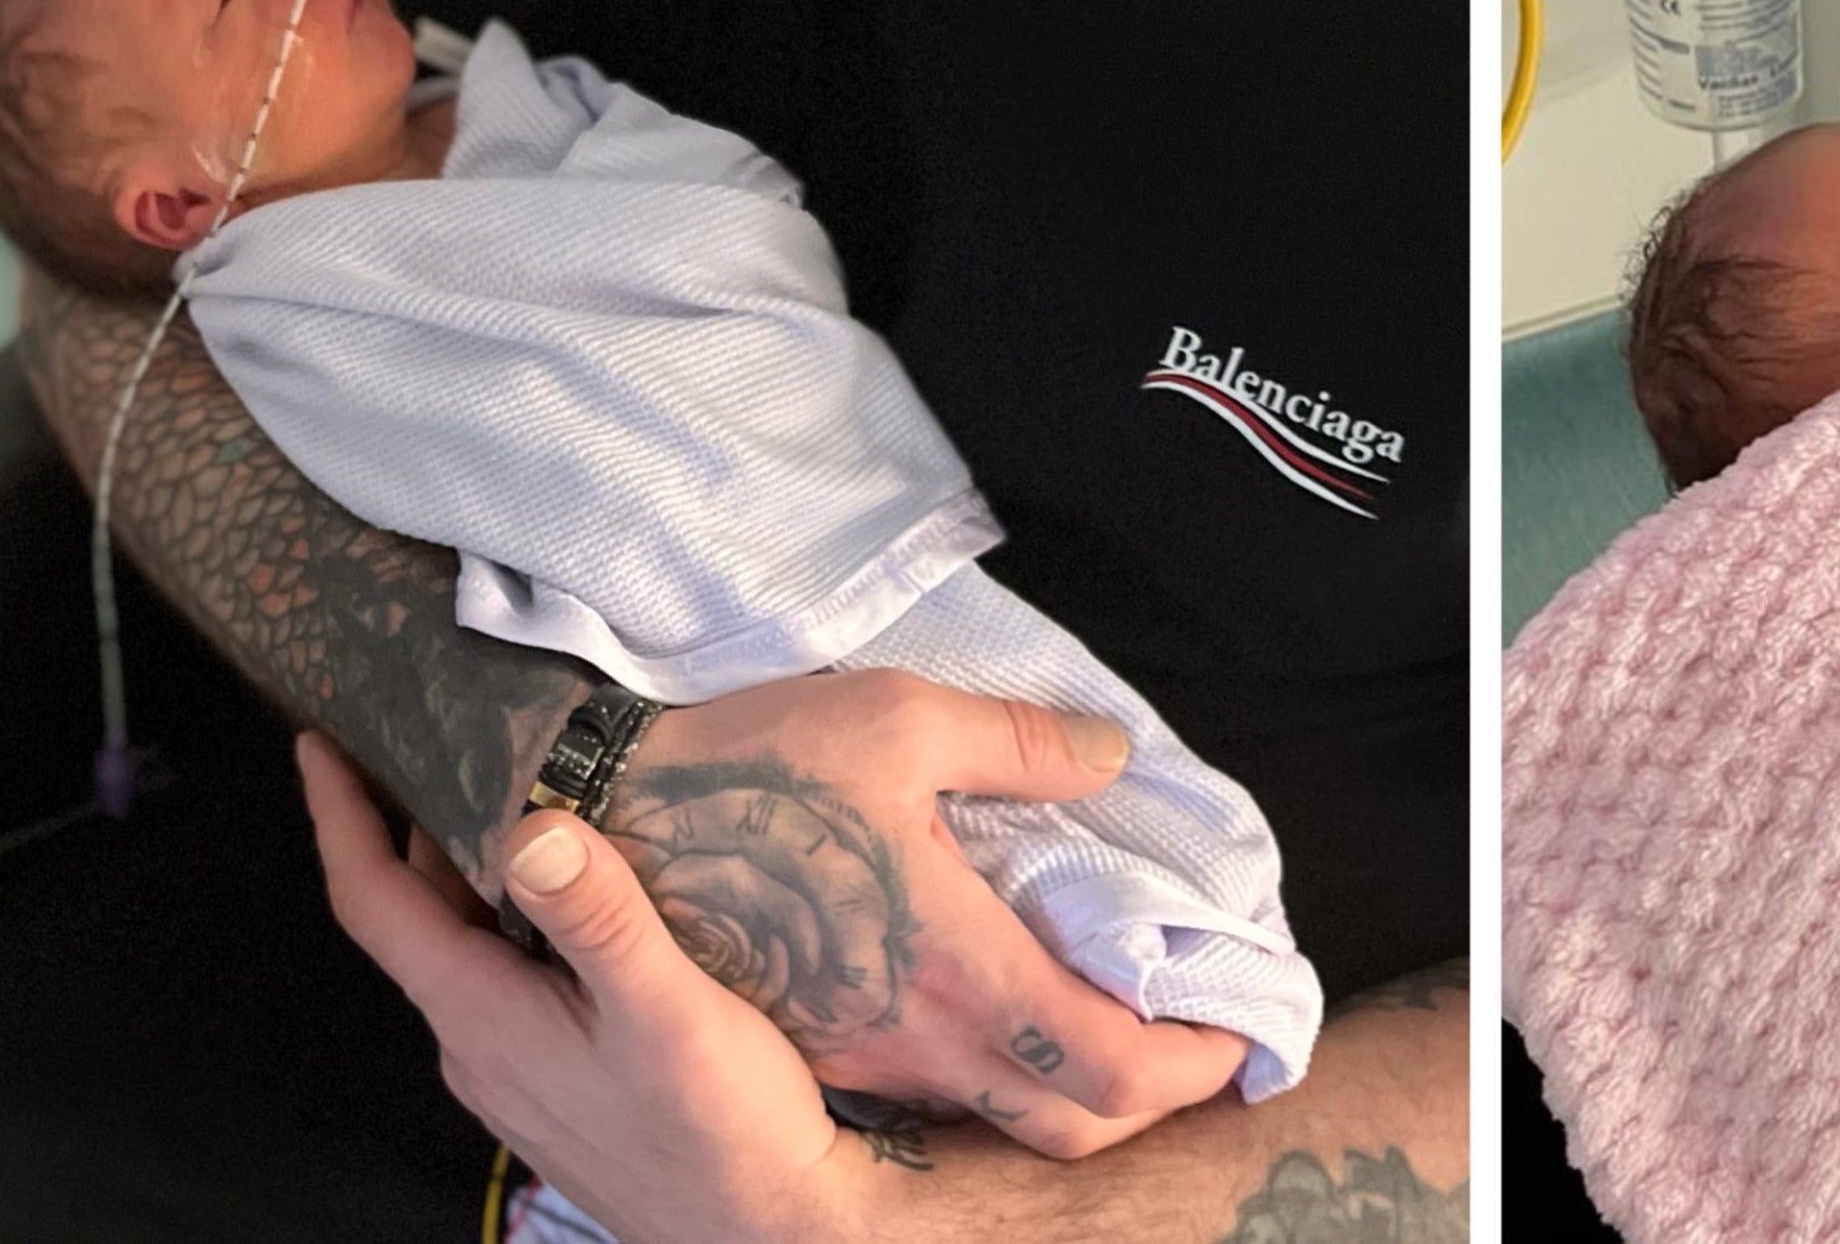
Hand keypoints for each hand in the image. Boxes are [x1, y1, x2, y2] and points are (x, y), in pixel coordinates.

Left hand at [303, 731, 874, 1243]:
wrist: (763, 1230)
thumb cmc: (723, 1126)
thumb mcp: (670, 1009)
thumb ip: (600, 918)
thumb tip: (533, 830)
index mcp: (481, 1016)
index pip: (373, 903)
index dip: (340, 817)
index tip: (318, 743)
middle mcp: (475, 1046)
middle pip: (414, 917)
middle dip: (405, 824)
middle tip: (426, 734)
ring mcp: (509, 1072)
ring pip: (461, 948)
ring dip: (462, 868)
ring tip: (501, 784)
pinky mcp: (549, 1084)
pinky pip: (501, 978)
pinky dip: (507, 914)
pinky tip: (566, 890)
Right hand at [587, 669, 1248, 1132]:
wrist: (602, 821)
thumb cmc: (755, 764)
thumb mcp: (902, 716)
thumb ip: (1020, 741)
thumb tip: (1113, 757)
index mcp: (957, 969)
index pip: (1113, 1066)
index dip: (1193, 1063)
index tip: (1237, 1033)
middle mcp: (918, 1038)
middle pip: (1075, 1122)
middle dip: (1156, 1096)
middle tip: (1197, 1043)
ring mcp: (864, 1056)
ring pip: (1005, 1115)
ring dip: (1080, 1088)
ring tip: (1121, 1023)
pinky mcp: (821, 1044)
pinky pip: (940, 1092)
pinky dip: (1005, 1074)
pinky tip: (1013, 1009)